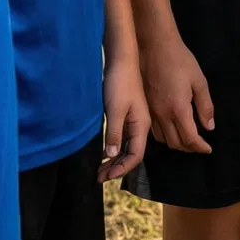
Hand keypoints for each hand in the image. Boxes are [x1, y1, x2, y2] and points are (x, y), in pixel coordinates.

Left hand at [99, 54, 150, 179]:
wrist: (122, 60)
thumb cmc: (120, 83)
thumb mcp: (115, 109)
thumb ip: (114, 132)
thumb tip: (112, 155)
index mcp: (141, 125)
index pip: (136, 156)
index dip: (122, 169)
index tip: (106, 176)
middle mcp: (140, 126)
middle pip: (132, 154)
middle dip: (116, 168)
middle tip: (98, 178)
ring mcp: (135, 121)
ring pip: (127, 147)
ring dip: (114, 160)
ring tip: (99, 170)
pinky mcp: (127, 116)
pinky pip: (123, 138)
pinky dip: (114, 149)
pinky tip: (104, 153)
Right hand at [139, 32, 214, 153]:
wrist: (154, 46)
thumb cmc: (180, 60)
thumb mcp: (199, 80)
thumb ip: (205, 106)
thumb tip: (209, 127)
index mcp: (178, 108)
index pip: (190, 138)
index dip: (200, 147)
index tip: (208, 149)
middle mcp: (162, 114)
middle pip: (175, 143)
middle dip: (189, 148)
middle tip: (199, 145)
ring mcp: (151, 111)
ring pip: (162, 140)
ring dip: (176, 144)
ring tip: (187, 139)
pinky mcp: (144, 107)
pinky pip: (153, 131)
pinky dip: (164, 136)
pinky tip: (171, 129)